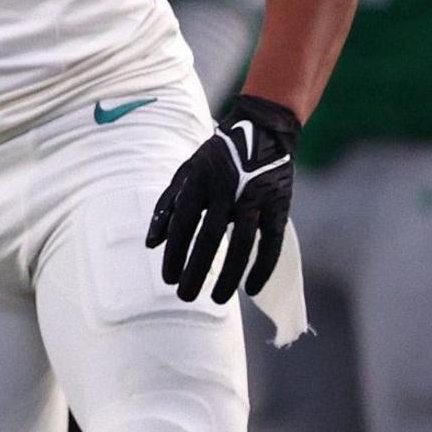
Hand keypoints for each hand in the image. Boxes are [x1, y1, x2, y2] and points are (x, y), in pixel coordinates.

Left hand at [150, 95, 298, 303]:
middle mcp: (227, 191)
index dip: (174, 254)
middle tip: (185, 296)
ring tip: (215, 299)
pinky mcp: (280, 205)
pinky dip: (262, 266)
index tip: (167, 279)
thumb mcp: (185, 174)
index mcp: (199, 183)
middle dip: (196, 270)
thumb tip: (151, 244)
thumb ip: (167, 207)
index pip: (183, 225)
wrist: (263, 132)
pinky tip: (252, 289)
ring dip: (228, 275)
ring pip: (242, 243)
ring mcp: (256, 198)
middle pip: (210, 237)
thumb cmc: (216, 158)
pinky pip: (271, 242)